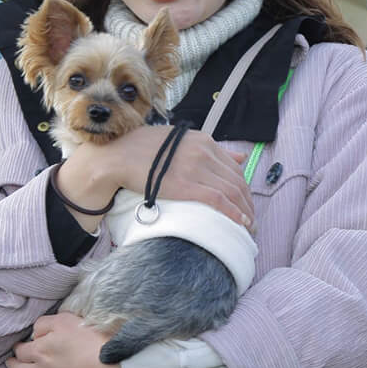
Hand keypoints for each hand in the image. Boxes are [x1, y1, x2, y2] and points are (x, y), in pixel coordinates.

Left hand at [0, 312, 126, 367]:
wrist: (111, 367)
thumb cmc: (92, 340)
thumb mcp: (67, 320)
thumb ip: (45, 323)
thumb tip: (35, 332)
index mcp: (40, 348)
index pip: (23, 347)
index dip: (21, 344)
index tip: (23, 343)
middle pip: (19, 365)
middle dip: (14, 361)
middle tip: (12, 358)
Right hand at [65, 125, 253, 230]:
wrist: (115, 157)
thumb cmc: (142, 151)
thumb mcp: (181, 142)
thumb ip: (211, 149)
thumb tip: (240, 156)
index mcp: (204, 141)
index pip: (234, 167)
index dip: (244, 187)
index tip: (246, 202)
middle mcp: (203, 152)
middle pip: (237, 180)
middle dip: (248, 202)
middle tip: (251, 218)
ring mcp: (195, 168)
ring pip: (232, 191)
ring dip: (245, 210)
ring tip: (249, 226)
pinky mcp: (186, 185)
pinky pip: (219, 200)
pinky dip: (234, 212)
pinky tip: (242, 223)